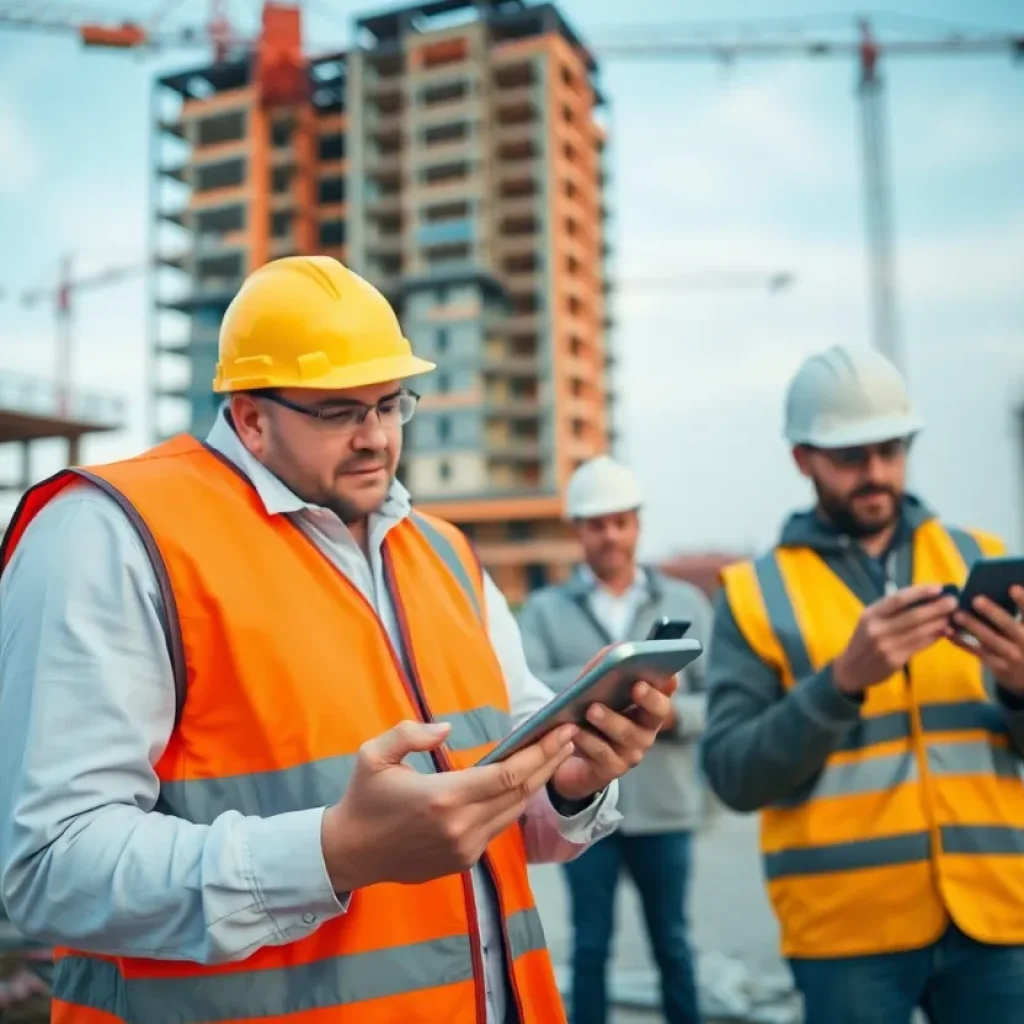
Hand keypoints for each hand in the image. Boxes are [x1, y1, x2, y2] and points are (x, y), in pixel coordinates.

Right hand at [321, 719, 577, 890]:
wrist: (349, 853)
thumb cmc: (363, 798)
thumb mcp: (374, 755)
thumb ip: (410, 733)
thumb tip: (447, 729)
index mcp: (443, 797)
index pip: (508, 775)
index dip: (541, 753)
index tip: (561, 732)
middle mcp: (461, 827)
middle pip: (522, 793)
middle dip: (550, 763)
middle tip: (569, 737)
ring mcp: (464, 848)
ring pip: (514, 812)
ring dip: (537, 783)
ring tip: (554, 755)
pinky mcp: (463, 861)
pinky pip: (498, 827)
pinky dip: (514, 804)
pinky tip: (524, 783)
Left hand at [549, 678, 676, 802]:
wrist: (571, 754)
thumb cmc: (589, 712)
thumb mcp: (595, 687)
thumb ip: (605, 666)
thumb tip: (616, 648)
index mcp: (647, 706)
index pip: (666, 691)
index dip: (668, 683)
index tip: (668, 673)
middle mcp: (647, 728)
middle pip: (657, 713)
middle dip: (649, 698)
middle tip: (636, 685)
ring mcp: (633, 750)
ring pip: (628, 734)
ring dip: (610, 720)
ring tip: (592, 709)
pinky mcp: (613, 768)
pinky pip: (603, 754)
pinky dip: (588, 740)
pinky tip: (575, 730)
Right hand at [833, 584, 958, 696]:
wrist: (851, 669)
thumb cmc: (864, 640)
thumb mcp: (869, 621)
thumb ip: (891, 611)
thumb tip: (924, 599)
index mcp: (870, 614)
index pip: (898, 599)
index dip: (920, 592)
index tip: (938, 587)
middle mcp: (877, 629)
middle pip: (912, 615)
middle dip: (936, 607)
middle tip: (953, 601)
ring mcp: (886, 646)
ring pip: (919, 631)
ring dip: (939, 623)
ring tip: (952, 617)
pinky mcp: (895, 661)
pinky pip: (919, 645)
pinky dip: (933, 637)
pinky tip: (943, 632)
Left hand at [952, 585, 1023, 696]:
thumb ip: (1019, 613)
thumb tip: (1005, 586)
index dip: (1022, 601)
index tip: (1012, 587)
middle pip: (1008, 625)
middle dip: (993, 612)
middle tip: (976, 600)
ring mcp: (1010, 656)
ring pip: (990, 639)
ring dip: (972, 626)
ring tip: (958, 614)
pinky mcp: (996, 665)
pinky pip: (976, 651)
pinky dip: (962, 641)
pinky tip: (949, 631)